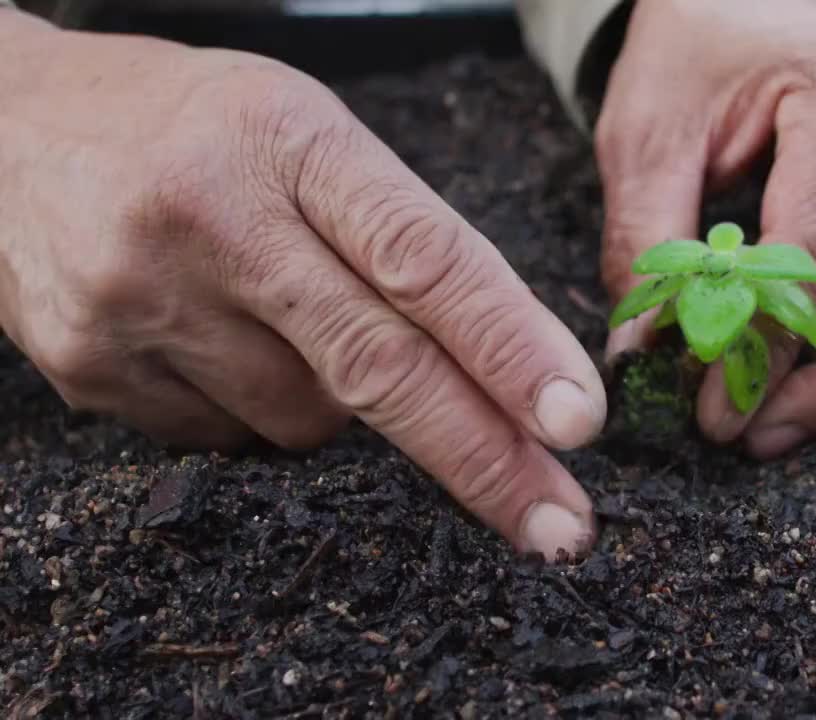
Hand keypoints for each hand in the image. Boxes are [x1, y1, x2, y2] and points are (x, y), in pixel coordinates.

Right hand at [0, 13, 604, 559]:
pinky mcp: (94, 372)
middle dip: (483, 458)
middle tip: (562, 527)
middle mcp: (211, 221)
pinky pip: (232, 441)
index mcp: (286, 140)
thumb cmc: (191, 128)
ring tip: (288, 319)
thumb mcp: (303, 133)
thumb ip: (397, 236)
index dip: (508, 346)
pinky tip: (223, 344)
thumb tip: (507, 369)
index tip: (578, 420)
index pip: (421, 256)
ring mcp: (140, 304)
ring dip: (341, 404)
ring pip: (309, 422)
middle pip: (377, 367)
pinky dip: (260, 412)